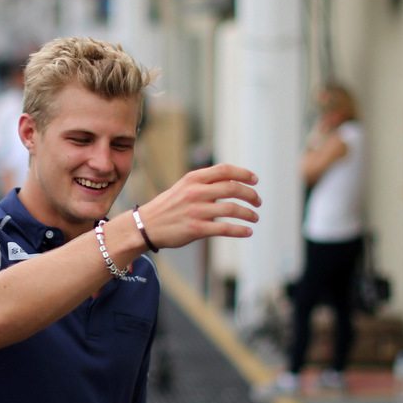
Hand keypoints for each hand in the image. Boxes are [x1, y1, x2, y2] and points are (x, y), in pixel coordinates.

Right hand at [134, 163, 259, 249]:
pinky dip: (240, 230)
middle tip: (258, 201)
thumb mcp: (183, 187)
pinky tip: (247, 231)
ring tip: (255, 217)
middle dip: (250, 195)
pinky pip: (225, 228)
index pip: (225, 170)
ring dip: (248, 213)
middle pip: (232, 188)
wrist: (145, 226)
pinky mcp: (196, 229)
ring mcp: (196, 211)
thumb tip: (232, 183)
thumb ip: (205, 183)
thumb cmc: (167, 207)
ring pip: (232, 209)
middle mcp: (195, 192)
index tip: (255, 180)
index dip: (244, 174)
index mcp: (193, 178)